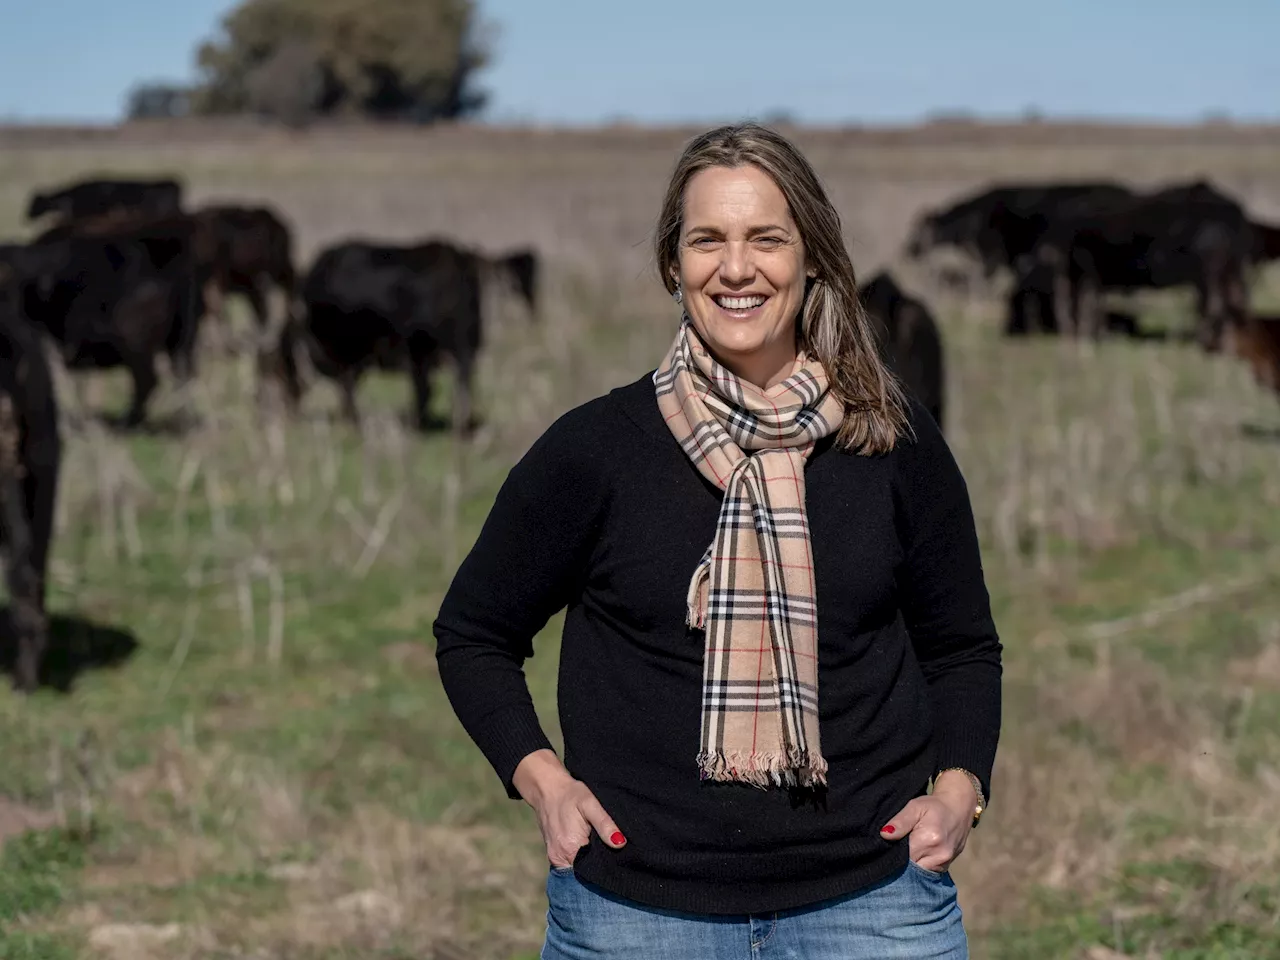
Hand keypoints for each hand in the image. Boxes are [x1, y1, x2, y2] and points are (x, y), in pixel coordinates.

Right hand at [512, 749, 626, 867]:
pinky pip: (571, 863)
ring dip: (591, 864)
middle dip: (600, 868)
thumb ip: (605, 824)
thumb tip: (620, 843)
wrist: (547, 788)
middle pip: (585, 873)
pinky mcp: (554, 853)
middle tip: (615, 856)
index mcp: (570, 849)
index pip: (593, 872)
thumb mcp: (590, 803)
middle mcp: (559, 858)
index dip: (607, 869)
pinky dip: (582, 859)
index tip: (619, 863)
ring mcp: (555, 857)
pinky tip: (592, 849)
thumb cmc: (570, 794)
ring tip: (605, 852)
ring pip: (578, 870)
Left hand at [878, 770, 976, 872]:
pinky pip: (927, 872)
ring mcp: (944, 863)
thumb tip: (885, 834)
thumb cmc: (934, 806)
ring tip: (905, 853)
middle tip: (894, 851)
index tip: (885, 850)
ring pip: (919, 873)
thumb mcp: (915, 807)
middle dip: (900, 863)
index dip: (892, 856)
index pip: (902, 859)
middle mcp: (938, 855)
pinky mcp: (946, 866)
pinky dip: (919, 866)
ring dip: (910, 866)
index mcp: (929, 840)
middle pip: (911, 870)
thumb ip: (900, 822)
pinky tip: (915, 856)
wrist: (958, 808)